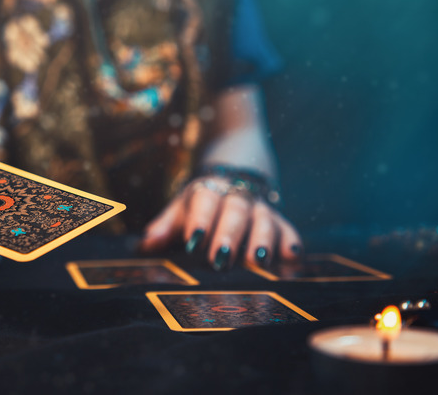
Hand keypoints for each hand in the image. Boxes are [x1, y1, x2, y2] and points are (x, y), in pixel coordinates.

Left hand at [138, 176, 301, 269]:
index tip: (191, 241)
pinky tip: (292, 258)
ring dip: (262, 240)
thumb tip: (145, 245)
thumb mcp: (181, 210)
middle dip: (228, 236)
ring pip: (264, 221)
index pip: (205, 202)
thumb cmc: (201, 205)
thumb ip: (164, 228)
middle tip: (219, 260)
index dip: (199, 220)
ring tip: (257, 262)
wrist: (235, 176)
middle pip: (235, 213)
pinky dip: (291, 244)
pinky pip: (289, 232)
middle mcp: (238, 200)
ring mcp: (262, 211)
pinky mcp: (282, 224)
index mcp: (210, 193)